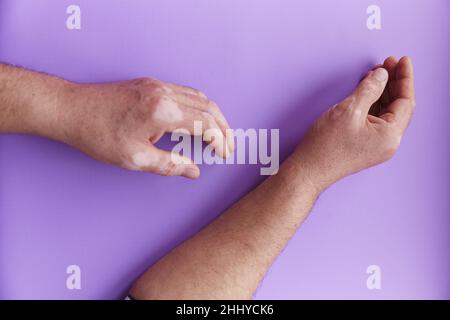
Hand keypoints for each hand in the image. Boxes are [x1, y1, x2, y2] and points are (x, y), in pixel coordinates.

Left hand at [58, 77, 233, 178]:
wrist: (71, 110)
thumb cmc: (99, 135)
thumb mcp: (136, 158)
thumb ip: (170, 164)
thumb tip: (193, 170)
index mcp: (163, 111)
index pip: (205, 124)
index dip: (219, 141)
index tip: (223, 154)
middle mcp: (165, 92)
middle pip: (208, 108)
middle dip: (223, 128)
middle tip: (229, 146)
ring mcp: (158, 85)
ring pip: (199, 97)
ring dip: (213, 116)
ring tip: (219, 134)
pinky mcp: (151, 83)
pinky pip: (185, 92)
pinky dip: (199, 107)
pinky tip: (198, 119)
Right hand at [294, 56, 414, 190]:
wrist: (309, 170)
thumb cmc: (326, 145)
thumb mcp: (349, 110)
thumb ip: (369, 89)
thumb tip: (382, 75)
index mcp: (390, 135)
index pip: (406, 101)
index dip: (404, 78)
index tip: (403, 60)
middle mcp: (388, 143)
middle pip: (398, 106)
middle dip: (394, 83)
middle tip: (387, 63)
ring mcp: (377, 146)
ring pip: (386, 113)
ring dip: (383, 92)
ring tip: (376, 74)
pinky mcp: (365, 146)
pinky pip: (375, 120)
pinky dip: (373, 104)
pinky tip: (366, 92)